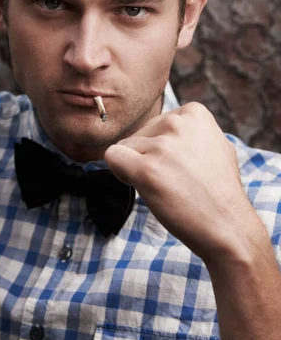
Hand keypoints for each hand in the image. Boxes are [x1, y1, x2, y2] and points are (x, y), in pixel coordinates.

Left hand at [105, 102, 260, 263]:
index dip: (160, 147)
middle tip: (173, 180)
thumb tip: (168, 124)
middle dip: (147, 157)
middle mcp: (178, 123)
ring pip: (125, 147)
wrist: (228, 226)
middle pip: (139, 134)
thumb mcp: (215, 145)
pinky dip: (120, 172)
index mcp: (194, 112)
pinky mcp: (146, 170)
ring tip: (164, 187)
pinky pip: (112, 156)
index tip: (178, 166)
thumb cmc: (218, 190)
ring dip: (136, 168)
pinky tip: (141, 186)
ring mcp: (162, 146)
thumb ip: (191, 131)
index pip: (156, 123)